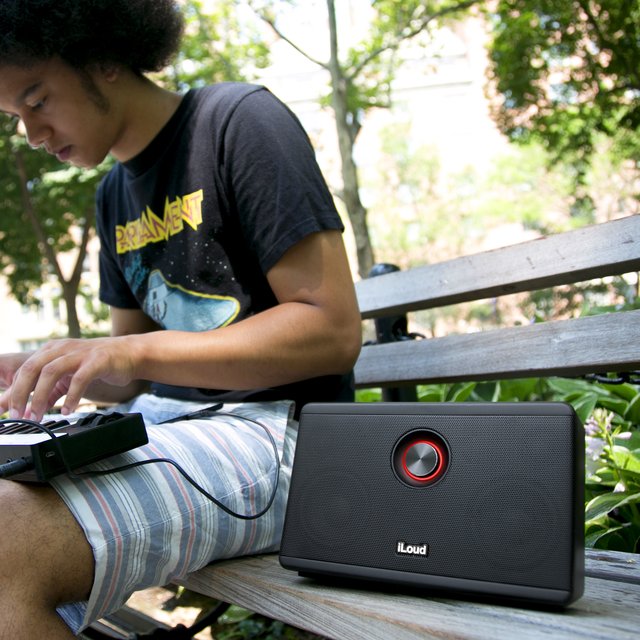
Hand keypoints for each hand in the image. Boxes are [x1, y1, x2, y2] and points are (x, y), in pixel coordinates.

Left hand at [0, 337, 137, 420]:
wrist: (129, 354)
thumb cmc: (99, 364)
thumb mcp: (69, 375)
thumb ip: (50, 390)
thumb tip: (29, 408)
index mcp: (52, 350)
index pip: (24, 369)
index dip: (13, 391)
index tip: (8, 412)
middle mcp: (63, 348)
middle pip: (32, 368)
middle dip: (20, 393)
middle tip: (17, 415)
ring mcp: (80, 353)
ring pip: (51, 371)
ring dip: (40, 396)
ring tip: (38, 415)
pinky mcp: (97, 361)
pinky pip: (80, 379)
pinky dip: (71, 396)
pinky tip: (67, 410)